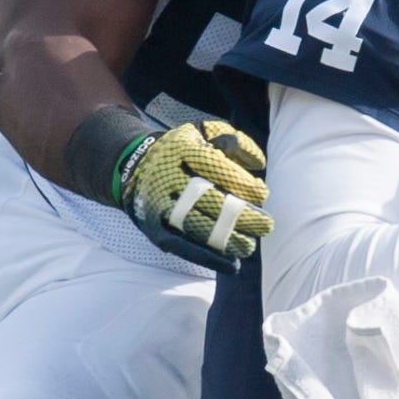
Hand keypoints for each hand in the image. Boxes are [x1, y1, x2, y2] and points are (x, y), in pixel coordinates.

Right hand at [119, 120, 272, 273]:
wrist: (133, 165)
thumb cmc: (180, 151)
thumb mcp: (202, 132)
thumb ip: (233, 140)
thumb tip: (259, 164)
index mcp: (181, 149)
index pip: (219, 169)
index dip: (244, 184)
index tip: (262, 194)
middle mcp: (167, 177)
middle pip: (211, 201)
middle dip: (243, 217)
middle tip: (265, 225)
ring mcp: (159, 206)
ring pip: (199, 227)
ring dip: (229, 240)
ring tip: (249, 245)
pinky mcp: (155, 229)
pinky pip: (183, 247)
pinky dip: (209, 258)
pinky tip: (231, 265)